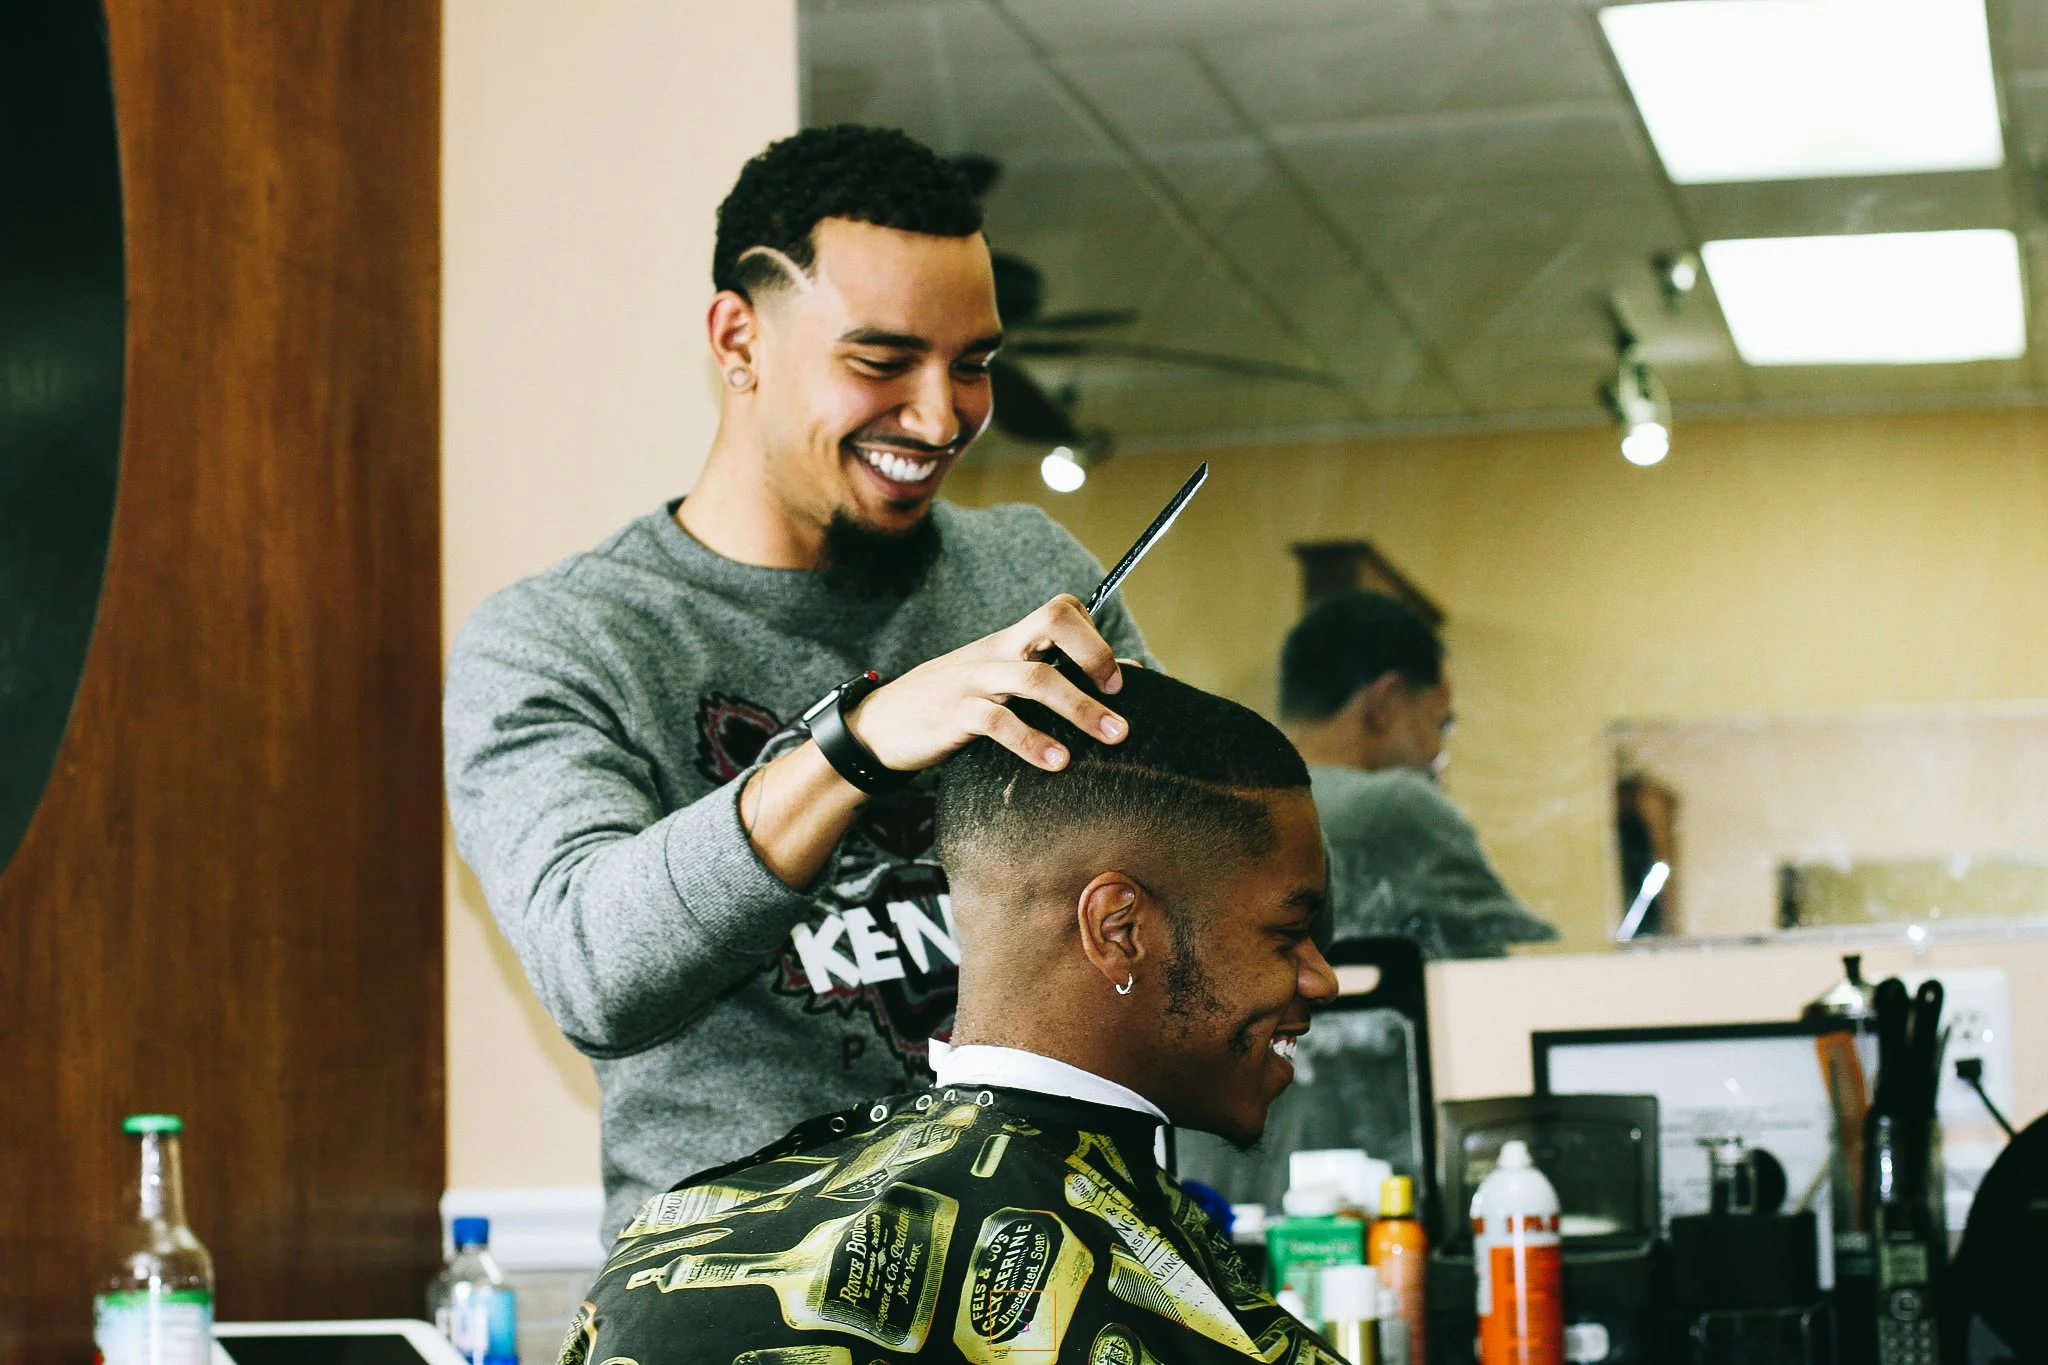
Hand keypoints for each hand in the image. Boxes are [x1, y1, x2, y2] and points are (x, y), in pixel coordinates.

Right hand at [846, 594, 1128, 773]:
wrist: (883, 724)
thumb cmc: (955, 703)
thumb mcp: (1002, 684)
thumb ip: (1055, 677)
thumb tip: (1129, 674)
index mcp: (1011, 642)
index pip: (1061, 609)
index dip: (1094, 637)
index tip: (1117, 679)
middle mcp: (998, 652)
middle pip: (1052, 622)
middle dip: (1094, 653)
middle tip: (1119, 695)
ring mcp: (975, 680)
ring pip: (1035, 678)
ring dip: (1080, 708)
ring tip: (1113, 737)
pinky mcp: (955, 714)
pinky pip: (999, 722)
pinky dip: (1033, 742)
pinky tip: (1058, 762)